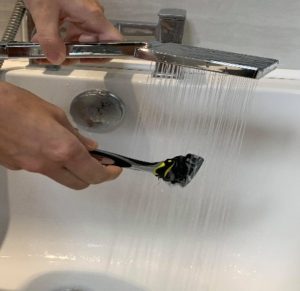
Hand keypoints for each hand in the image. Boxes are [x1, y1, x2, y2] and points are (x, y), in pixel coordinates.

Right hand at [0, 82, 121, 188]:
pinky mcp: (17, 167)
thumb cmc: (17, 103)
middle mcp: (49, 164)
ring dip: (74, 172)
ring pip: (62, 180)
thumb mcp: (54, 113)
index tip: (114, 169)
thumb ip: (75, 134)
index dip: (109, 175)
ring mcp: (31, 169)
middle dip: (93, 176)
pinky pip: (42, 171)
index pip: (94, 173)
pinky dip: (53, 164)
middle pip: (80, 184)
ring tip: (75, 154)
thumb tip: (89, 146)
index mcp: (63, 149)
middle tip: (98, 163)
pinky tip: (48, 148)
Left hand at [24, 0, 122, 63]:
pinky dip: (58, 40)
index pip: (113, 40)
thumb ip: (50, 38)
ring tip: (44, 54)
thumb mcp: (44, 12)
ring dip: (65, 49)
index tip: (86, 60)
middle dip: (77, 55)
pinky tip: (42, 42)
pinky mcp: (72, 12)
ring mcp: (82, 15)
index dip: (106, 54)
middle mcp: (91, 16)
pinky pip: (71, 31)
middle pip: (94, 44)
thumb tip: (57, 60)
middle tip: (57, 60)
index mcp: (92, 15)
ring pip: (80, 39)